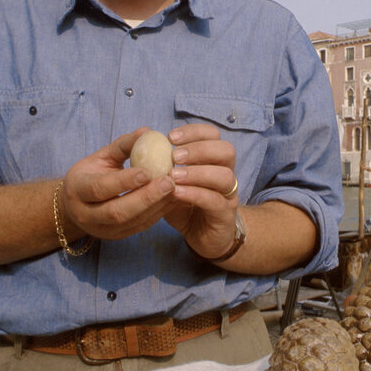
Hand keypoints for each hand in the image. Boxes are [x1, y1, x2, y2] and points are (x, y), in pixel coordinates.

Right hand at [60, 128, 175, 240]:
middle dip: (145, 198)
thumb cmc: (92, 173)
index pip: (100, 188)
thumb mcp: (101, 156)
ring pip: (132, 222)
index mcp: (78, 190)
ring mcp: (102, 229)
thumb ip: (123, 145)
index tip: (148, 171)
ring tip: (176, 189)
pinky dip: (158, 213)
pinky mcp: (118, 236)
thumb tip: (148, 132)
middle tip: (169, 182)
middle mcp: (86, 214)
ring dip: (156, 206)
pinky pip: (141, 226)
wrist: (77, 204)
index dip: (124, 181)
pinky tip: (172, 199)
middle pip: (117, 211)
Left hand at [163, 123, 240, 258]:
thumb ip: (163, 168)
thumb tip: (141, 149)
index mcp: (215, 161)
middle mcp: (226, 174)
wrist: (205, 238)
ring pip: (224, 176)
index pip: (214, 136)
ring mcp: (229, 195)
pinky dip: (195, 194)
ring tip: (173, 175)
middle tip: (174, 155)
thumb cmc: (186, 207)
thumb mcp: (172, 183)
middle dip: (199, 149)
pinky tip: (176, 192)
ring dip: (197, 172)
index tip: (170, 137)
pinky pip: (215, 200)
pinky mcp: (225, 215)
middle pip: (226, 151)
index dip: (194, 132)